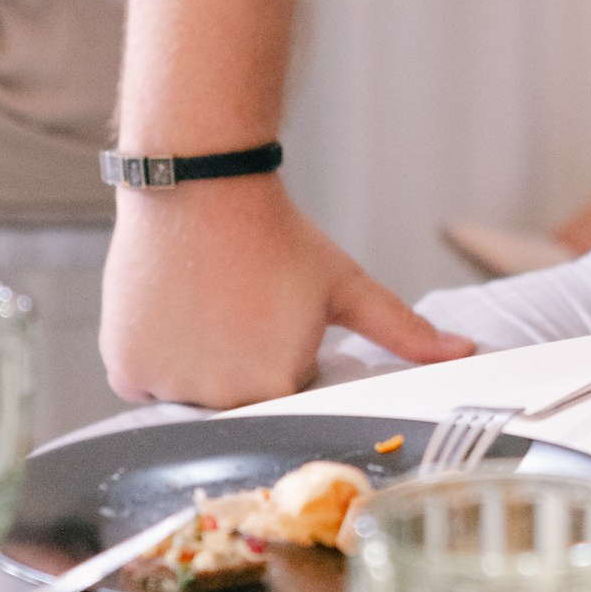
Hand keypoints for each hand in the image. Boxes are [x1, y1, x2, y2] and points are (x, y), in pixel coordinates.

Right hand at [100, 174, 473, 409]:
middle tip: (243, 312)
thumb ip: (403, 330)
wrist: (199, 186)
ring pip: (189, 396)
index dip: (286, 366)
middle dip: (244, 370)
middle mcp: (218, 399)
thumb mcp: (345, 285)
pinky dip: (160, 358)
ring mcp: (166, 386)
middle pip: (237, 405)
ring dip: (200, 365)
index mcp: (276, 387)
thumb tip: (465, 351)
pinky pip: (147, 383)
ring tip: (210, 304)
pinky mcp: (125, 368)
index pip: (286, 404)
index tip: (277, 328)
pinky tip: (178, 310)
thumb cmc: (278, 238)